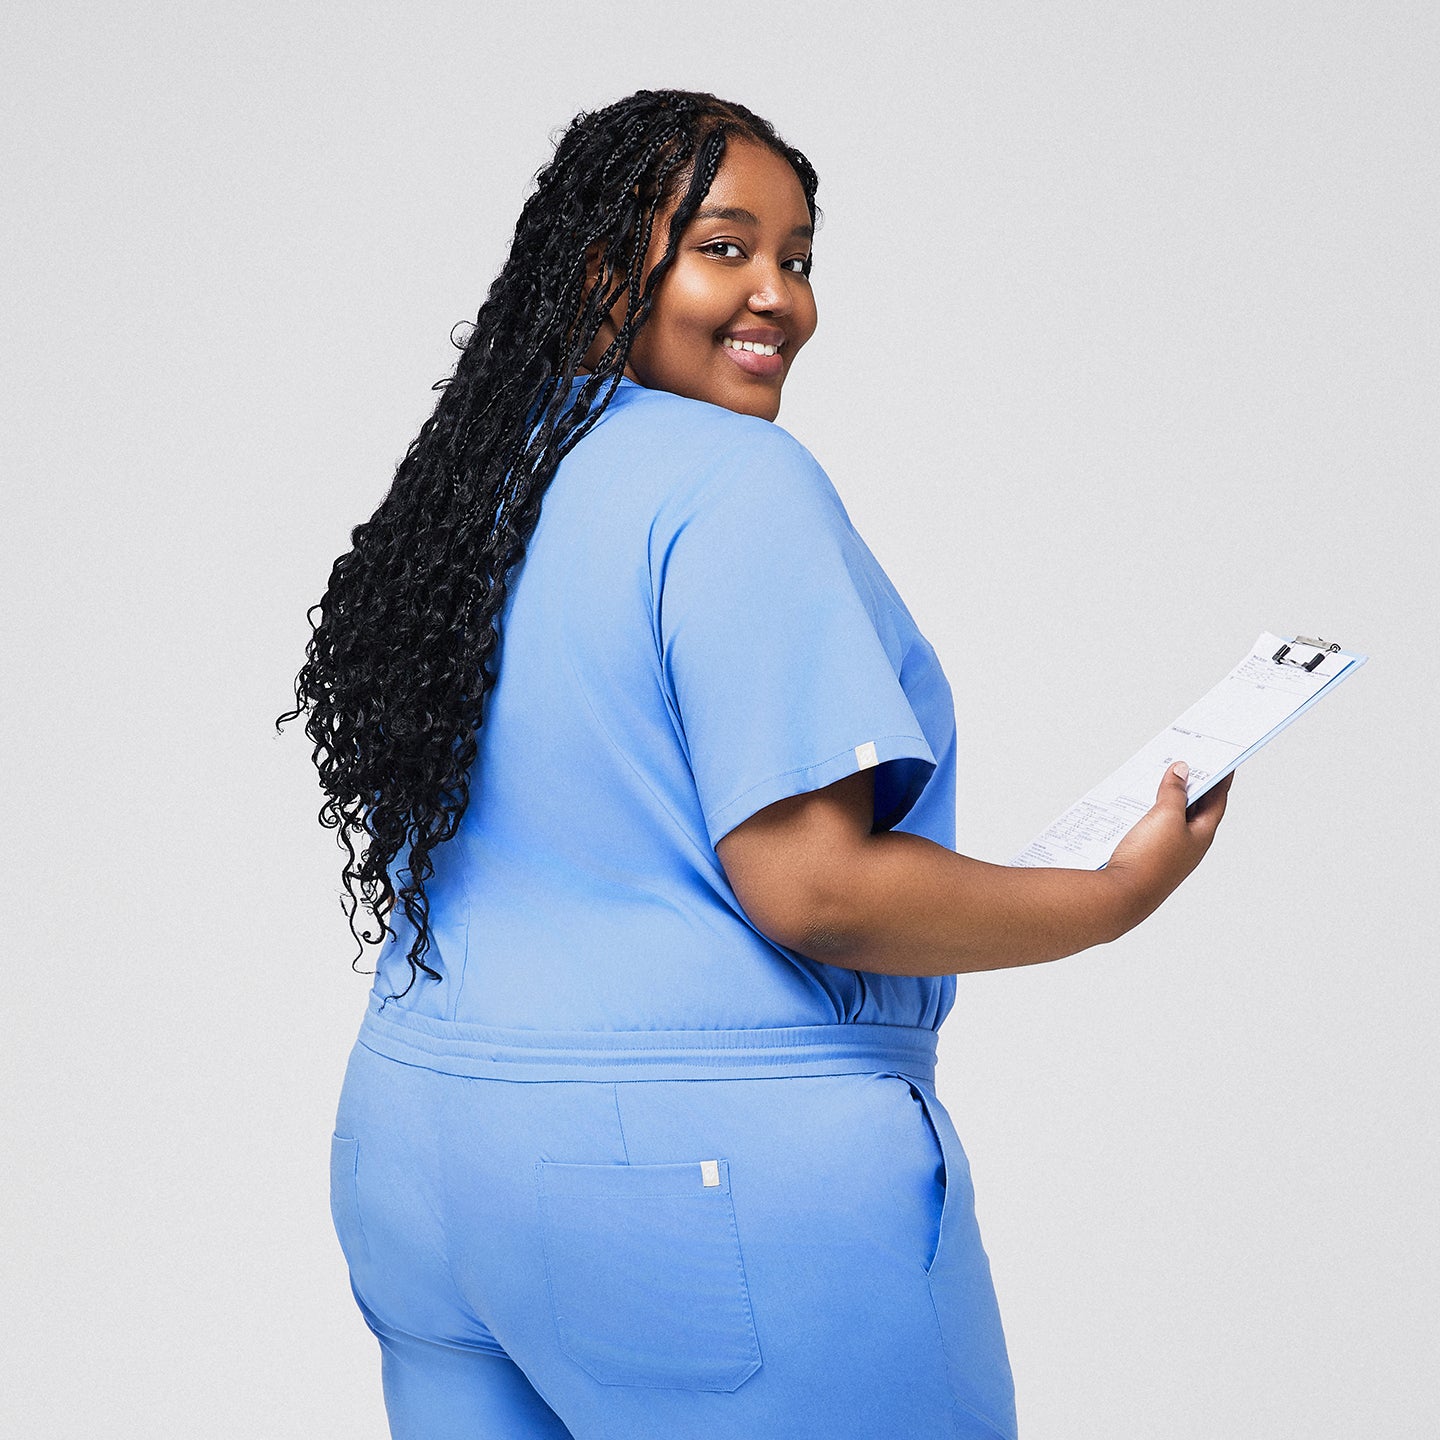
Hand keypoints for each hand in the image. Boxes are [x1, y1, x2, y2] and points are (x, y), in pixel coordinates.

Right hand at [1103, 762, 1233, 936]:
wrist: (1121, 894)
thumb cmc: (1149, 859)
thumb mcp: (1165, 815)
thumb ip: (1174, 791)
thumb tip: (1181, 771)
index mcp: (1201, 835)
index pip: (1217, 801)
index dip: (1221, 780)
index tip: (1224, 762)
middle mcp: (1187, 845)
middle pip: (1195, 808)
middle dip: (1192, 785)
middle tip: (1187, 762)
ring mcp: (1167, 852)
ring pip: (1171, 817)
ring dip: (1167, 797)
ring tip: (1159, 777)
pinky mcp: (1147, 855)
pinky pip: (1152, 827)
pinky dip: (1150, 811)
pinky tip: (1137, 803)